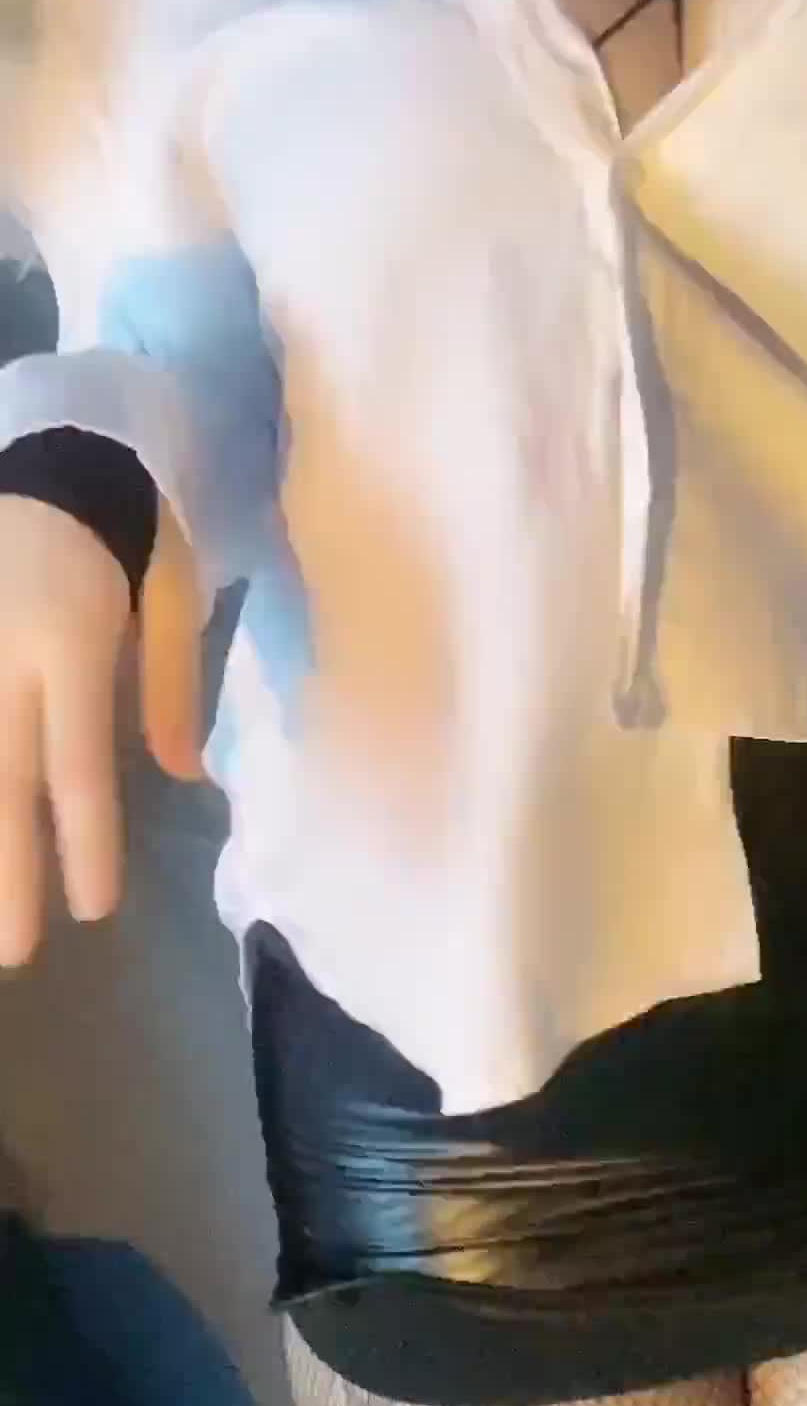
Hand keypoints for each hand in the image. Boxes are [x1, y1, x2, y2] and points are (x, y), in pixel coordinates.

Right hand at [0, 494, 201, 966]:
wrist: (53, 452)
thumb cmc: (126, 528)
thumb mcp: (172, 592)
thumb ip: (172, 686)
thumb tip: (188, 779)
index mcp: (70, 642)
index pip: (77, 764)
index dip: (85, 842)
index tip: (92, 910)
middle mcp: (0, 658)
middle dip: (6, 874)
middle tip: (14, 953)